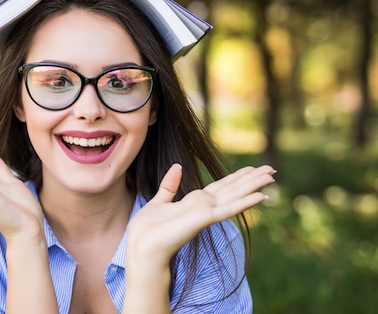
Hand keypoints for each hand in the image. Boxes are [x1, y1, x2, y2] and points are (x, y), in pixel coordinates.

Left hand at [126, 164, 274, 271]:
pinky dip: (244, 202)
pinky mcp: (204, 219)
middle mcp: (204, 206)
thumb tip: (178, 166)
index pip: (221, 186)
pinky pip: (228, 208)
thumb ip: (169, 185)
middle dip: (252, 178)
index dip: (237, 176)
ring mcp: (206, 213)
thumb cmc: (146, 230)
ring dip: (254, 185)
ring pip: (235, 195)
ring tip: (272, 175)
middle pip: (233, 188)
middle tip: (271, 169)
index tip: (252, 168)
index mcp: (194, 202)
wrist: (141, 247)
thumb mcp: (158, 201)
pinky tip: (260, 196)